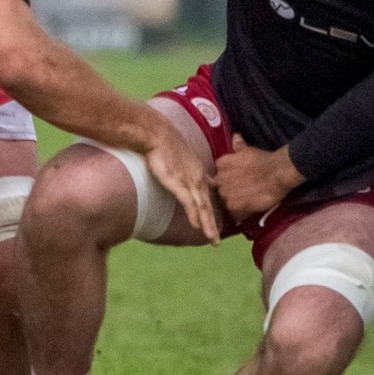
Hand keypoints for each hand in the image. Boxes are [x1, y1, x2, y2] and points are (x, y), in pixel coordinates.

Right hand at [141, 120, 219, 241]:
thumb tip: (183, 176)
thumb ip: (184, 169)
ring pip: (201, 206)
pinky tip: (197, 225)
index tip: (214, 223)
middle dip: (212, 224)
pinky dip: (194, 214)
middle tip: (216, 241)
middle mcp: (197, 178)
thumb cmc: (164, 143)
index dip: (211, 210)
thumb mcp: (180, 157)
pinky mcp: (177, 182)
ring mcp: (188, 181)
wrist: (157, 134)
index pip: (207, 195)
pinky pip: (188, 201)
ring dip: (207, 224)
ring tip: (212, 239)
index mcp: (198, 172)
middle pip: (207, 205)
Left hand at [212, 135, 303, 217]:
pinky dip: (237, 206)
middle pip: (219, 183)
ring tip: (243, 195)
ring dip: (231, 195)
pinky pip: (230, 207)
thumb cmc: (264, 159)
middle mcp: (221, 178)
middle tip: (240, 185)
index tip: (235, 173)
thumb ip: (239, 146)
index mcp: (222, 163)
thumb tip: (235, 137)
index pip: (219, 168)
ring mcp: (226, 192)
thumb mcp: (249, 150)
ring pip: (223, 195)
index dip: (227, 171)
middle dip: (227, 184)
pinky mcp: (234, 205)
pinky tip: (246, 203)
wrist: (277, 174)